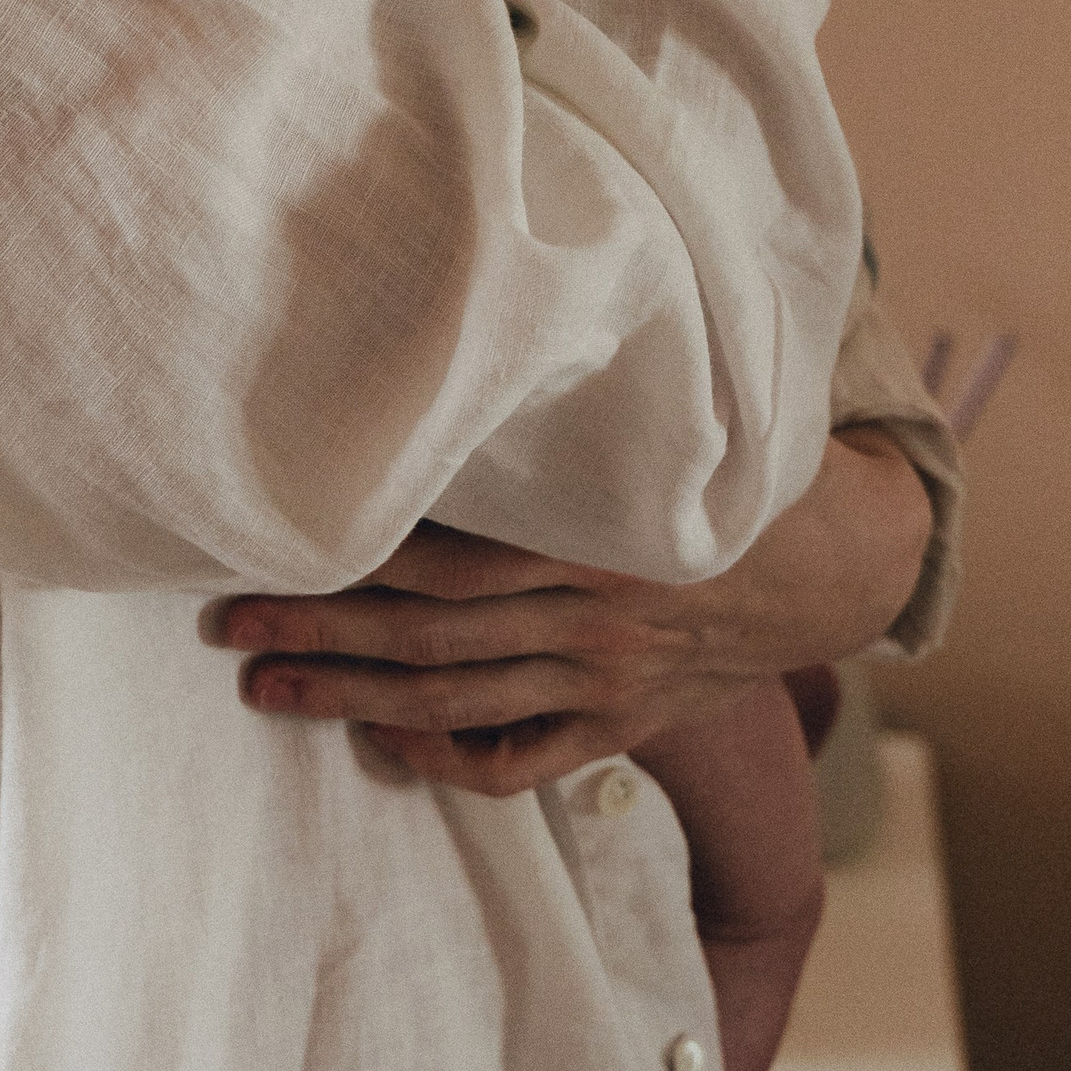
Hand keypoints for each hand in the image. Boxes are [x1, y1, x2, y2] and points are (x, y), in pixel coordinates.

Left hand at [205, 430, 929, 795]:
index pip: (453, 559)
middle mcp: (595, 620)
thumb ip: (577, 391)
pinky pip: (521, 762)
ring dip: (355, 698)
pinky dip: (448, 758)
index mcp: (600, 536)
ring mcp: (606, 684)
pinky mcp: (621, 726)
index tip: (271, 538)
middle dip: (323, 632)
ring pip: (459, 702)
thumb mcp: (668, 414)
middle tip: (228, 624)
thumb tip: (476, 309)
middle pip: (431, 636)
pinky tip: (382, 741)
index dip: (357, 559)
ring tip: (266, 684)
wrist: (841, 563)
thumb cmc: (732, 460)